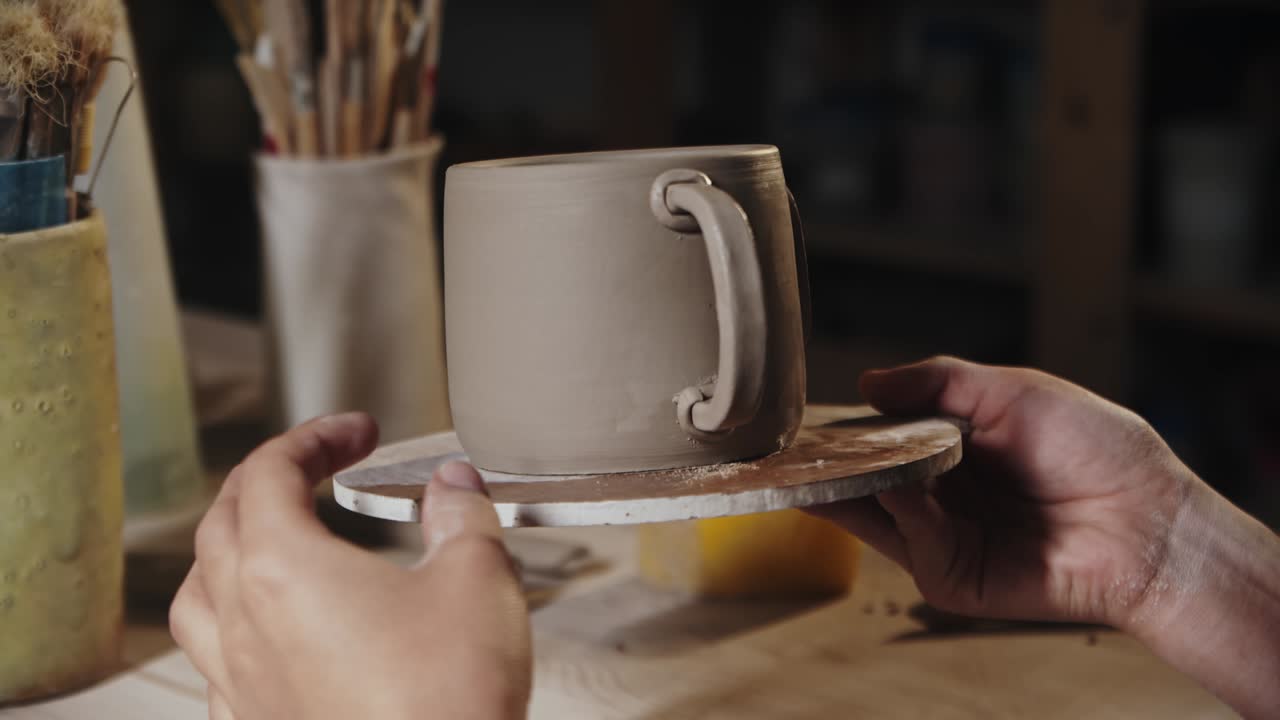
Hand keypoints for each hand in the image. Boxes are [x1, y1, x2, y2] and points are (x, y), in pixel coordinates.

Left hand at [170, 414, 530, 719]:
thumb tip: (454, 486)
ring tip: (259, 542)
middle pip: (222, 524)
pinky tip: (265, 640)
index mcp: (285, 568)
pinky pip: (213, 667)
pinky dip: (230, 631)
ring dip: (225, 553)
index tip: (355, 433)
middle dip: (268, 480)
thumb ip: (461, 516)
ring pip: (195, 599)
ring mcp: (242, 683)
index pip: (270, 472)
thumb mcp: (476, 580)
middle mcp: (245, 623)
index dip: (314, 439)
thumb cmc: (447, 701)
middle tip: (317, 467)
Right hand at [812, 356, 1192, 627]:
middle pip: (867, 481)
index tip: (805, 418)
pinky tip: (899, 486)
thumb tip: (866, 383)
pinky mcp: (953, 579)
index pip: (883, 440)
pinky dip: (902, 513)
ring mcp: (944, 540)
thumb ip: (938, 382)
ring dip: (847, 489)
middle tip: (786, 446)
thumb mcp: (1013, 392)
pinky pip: (911, 542)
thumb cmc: (1098, 450)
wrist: (1148, 521)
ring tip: (816, 464)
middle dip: (830, 465)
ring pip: (875, 514)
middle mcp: (943, 496)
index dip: (847, 430)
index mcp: (956, 450)